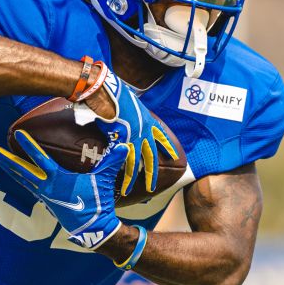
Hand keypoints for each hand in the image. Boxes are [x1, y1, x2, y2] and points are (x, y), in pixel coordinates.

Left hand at [0, 130, 128, 248]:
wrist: (93, 229)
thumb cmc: (97, 204)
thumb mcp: (103, 181)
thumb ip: (111, 162)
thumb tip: (124, 145)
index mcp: (58, 180)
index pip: (40, 159)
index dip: (29, 146)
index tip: (18, 135)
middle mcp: (47, 187)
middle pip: (22, 171)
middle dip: (8, 160)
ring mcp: (45, 196)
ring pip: (23, 179)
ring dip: (11, 169)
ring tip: (0, 160)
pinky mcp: (47, 201)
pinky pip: (30, 186)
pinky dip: (22, 179)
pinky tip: (19, 175)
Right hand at [91, 65, 178, 195]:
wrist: (108, 94)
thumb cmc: (115, 94)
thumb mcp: (129, 103)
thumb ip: (129, 113)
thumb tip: (122, 114)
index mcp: (147, 121)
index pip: (161, 136)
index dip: (167, 147)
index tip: (175, 156)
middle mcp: (143, 132)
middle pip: (151, 156)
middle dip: (152, 172)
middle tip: (153, 186)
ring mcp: (134, 138)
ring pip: (137, 164)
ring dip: (137, 178)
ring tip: (138, 191)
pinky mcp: (122, 142)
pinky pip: (125, 162)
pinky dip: (126, 174)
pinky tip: (126, 184)